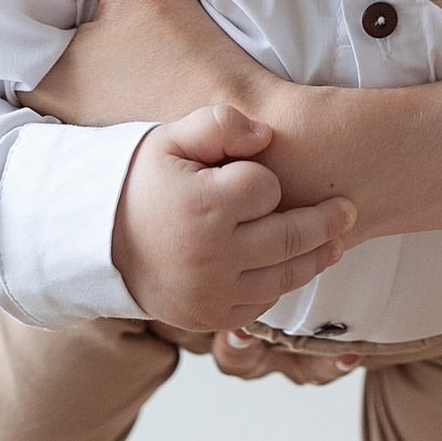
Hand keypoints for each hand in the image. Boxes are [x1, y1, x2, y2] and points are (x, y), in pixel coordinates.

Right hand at [110, 100, 352, 339]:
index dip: (262, 179)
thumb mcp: (168, 139)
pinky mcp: (208, 316)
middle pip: (290, 237)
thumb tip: (267, 136)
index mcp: (203, 206)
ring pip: (283, 276)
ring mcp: (211, 292)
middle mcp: (211, 255)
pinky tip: (287, 268)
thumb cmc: (137, 185)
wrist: (93, 243)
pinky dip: (278, 286)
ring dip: (315, 258)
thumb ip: (219, 124)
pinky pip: (260, 304)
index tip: (247, 177)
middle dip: (325, 222)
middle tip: (348, 211)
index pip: (266, 189)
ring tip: (335, 243)